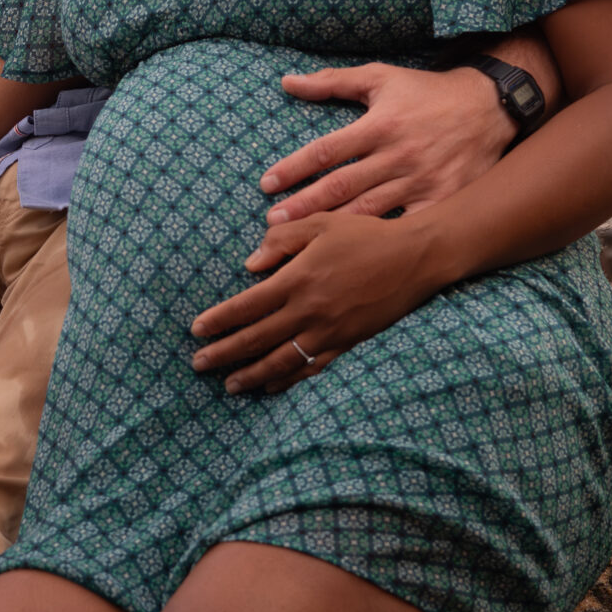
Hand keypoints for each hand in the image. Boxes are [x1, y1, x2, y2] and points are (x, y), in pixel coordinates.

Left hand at [190, 208, 443, 394]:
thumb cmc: (367, 235)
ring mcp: (329, 332)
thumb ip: (282, 240)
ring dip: (251, 375)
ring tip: (229, 385)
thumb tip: (249, 265)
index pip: (247, 306)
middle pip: (257, 339)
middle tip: (198, 365)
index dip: (219, 321)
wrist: (416, 258)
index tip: (196, 330)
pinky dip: (288, 381)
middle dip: (223, 354)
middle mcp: (310, 310)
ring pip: (281, 361)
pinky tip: (271, 387)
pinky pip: (312, 369)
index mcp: (298, 279)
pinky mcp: (347, 344)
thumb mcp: (322, 224)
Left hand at [259, 61, 510, 222]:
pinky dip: (383, 241)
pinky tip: (356, 257)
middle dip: (304, 207)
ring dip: (332, 227)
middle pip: (342, 186)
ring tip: (299, 243)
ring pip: (369, 211)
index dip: (293, 168)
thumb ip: (333, 82)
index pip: (326, 151)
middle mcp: (398, 155)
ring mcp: (420, 181)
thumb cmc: (428, 92)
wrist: (490, 107)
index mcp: (379, 125)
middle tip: (272, 226)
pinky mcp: (441, 199)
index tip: (266, 185)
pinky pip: (407, 226)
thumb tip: (288, 81)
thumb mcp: (381, 77)